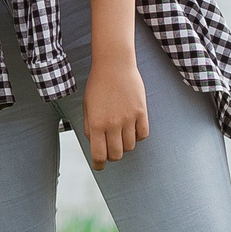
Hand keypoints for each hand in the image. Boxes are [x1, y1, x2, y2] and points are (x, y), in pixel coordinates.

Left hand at [83, 55, 148, 170]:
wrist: (114, 65)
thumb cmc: (98, 85)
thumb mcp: (87, 107)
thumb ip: (89, 128)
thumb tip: (96, 145)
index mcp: (96, 123)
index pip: (99, 155)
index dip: (99, 165)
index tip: (99, 166)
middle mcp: (112, 124)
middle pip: (116, 154)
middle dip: (112, 156)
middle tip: (110, 150)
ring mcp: (129, 119)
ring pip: (130, 146)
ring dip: (125, 145)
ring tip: (120, 136)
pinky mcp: (141, 113)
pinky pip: (143, 135)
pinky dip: (138, 136)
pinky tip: (132, 129)